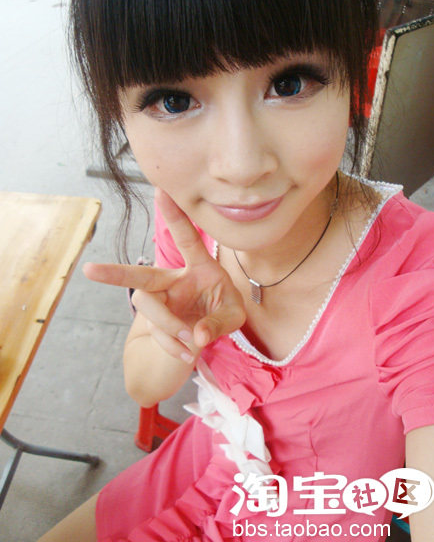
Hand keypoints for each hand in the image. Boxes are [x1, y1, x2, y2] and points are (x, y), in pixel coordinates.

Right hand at [83, 188, 245, 362]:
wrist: (207, 332)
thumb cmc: (223, 311)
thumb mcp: (233, 316)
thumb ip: (219, 323)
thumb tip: (196, 336)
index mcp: (199, 267)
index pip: (187, 240)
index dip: (175, 216)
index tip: (161, 190)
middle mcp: (174, 280)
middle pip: (142, 275)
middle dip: (116, 272)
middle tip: (90, 270)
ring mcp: (161, 301)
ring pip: (149, 308)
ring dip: (169, 327)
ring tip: (191, 343)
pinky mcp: (155, 321)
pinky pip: (156, 333)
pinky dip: (172, 346)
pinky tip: (187, 353)